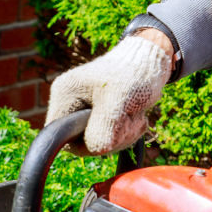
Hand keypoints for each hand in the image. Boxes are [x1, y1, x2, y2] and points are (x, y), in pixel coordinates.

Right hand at [46, 35, 171, 155]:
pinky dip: (125, 132)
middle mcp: (70, 102)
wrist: (152, 60)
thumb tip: (96, 150)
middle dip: (109, 137)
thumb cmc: (133, 73)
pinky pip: (107, 137)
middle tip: (130, 121)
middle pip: (79, 141)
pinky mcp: (99, 114)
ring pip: (96, 141)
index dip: (83, 142)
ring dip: (121, 135)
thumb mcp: (118, 99)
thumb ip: (104, 126)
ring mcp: (84, 109)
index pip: (59, 134)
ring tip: (135, 116)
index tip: (109, 133)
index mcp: (65, 95)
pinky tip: (135, 117)